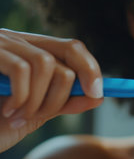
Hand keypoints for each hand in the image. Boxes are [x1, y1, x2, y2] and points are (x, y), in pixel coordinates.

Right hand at [0, 28, 102, 151]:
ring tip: (20, 117)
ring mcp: (0, 44)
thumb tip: (97, 97)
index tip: (99, 93)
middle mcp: (17, 41)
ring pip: (46, 63)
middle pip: (67, 50)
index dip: (91, 67)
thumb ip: (62, 102)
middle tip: (44, 114)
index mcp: (32, 51)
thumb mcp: (32, 113)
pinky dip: (22, 96)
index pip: (72, 48)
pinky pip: (21, 69)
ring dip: (40, 99)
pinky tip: (8, 112)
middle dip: (64, 90)